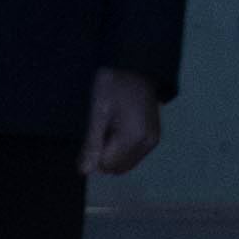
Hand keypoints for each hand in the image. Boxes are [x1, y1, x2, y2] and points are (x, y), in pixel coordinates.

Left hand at [82, 64, 163, 181]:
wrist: (136, 66)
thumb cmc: (113, 83)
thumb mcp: (98, 110)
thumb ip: (92, 143)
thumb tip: (84, 172)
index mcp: (133, 138)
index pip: (107, 165)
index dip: (95, 152)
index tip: (95, 129)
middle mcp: (147, 144)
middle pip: (117, 168)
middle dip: (105, 154)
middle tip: (103, 127)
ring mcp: (153, 141)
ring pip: (125, 163)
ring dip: (114, 151)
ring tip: (112, 124)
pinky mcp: (154, 138)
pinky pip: (134, 155)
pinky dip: (123, 147)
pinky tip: (121, 126)